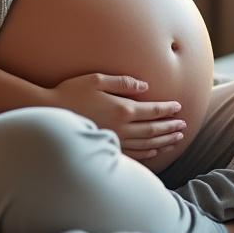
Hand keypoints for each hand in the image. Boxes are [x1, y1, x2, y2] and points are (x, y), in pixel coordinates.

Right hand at [46, 73, 187, 160]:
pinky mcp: (107, 147)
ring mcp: (115, 139)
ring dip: (164, 141)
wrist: (49, 112)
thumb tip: (145, 86)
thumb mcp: (97, 79)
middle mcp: (122, 127)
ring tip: (176, 139)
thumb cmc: (72, 91)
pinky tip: (154, 150)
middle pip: (153, 129)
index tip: (179, 108)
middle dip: (170, 127)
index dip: (167, 109)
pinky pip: (133, 154)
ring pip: (147, 143)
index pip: (152, 110)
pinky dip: (147, 152)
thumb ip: (123, 82)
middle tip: (184, 126)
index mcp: (122, 108)